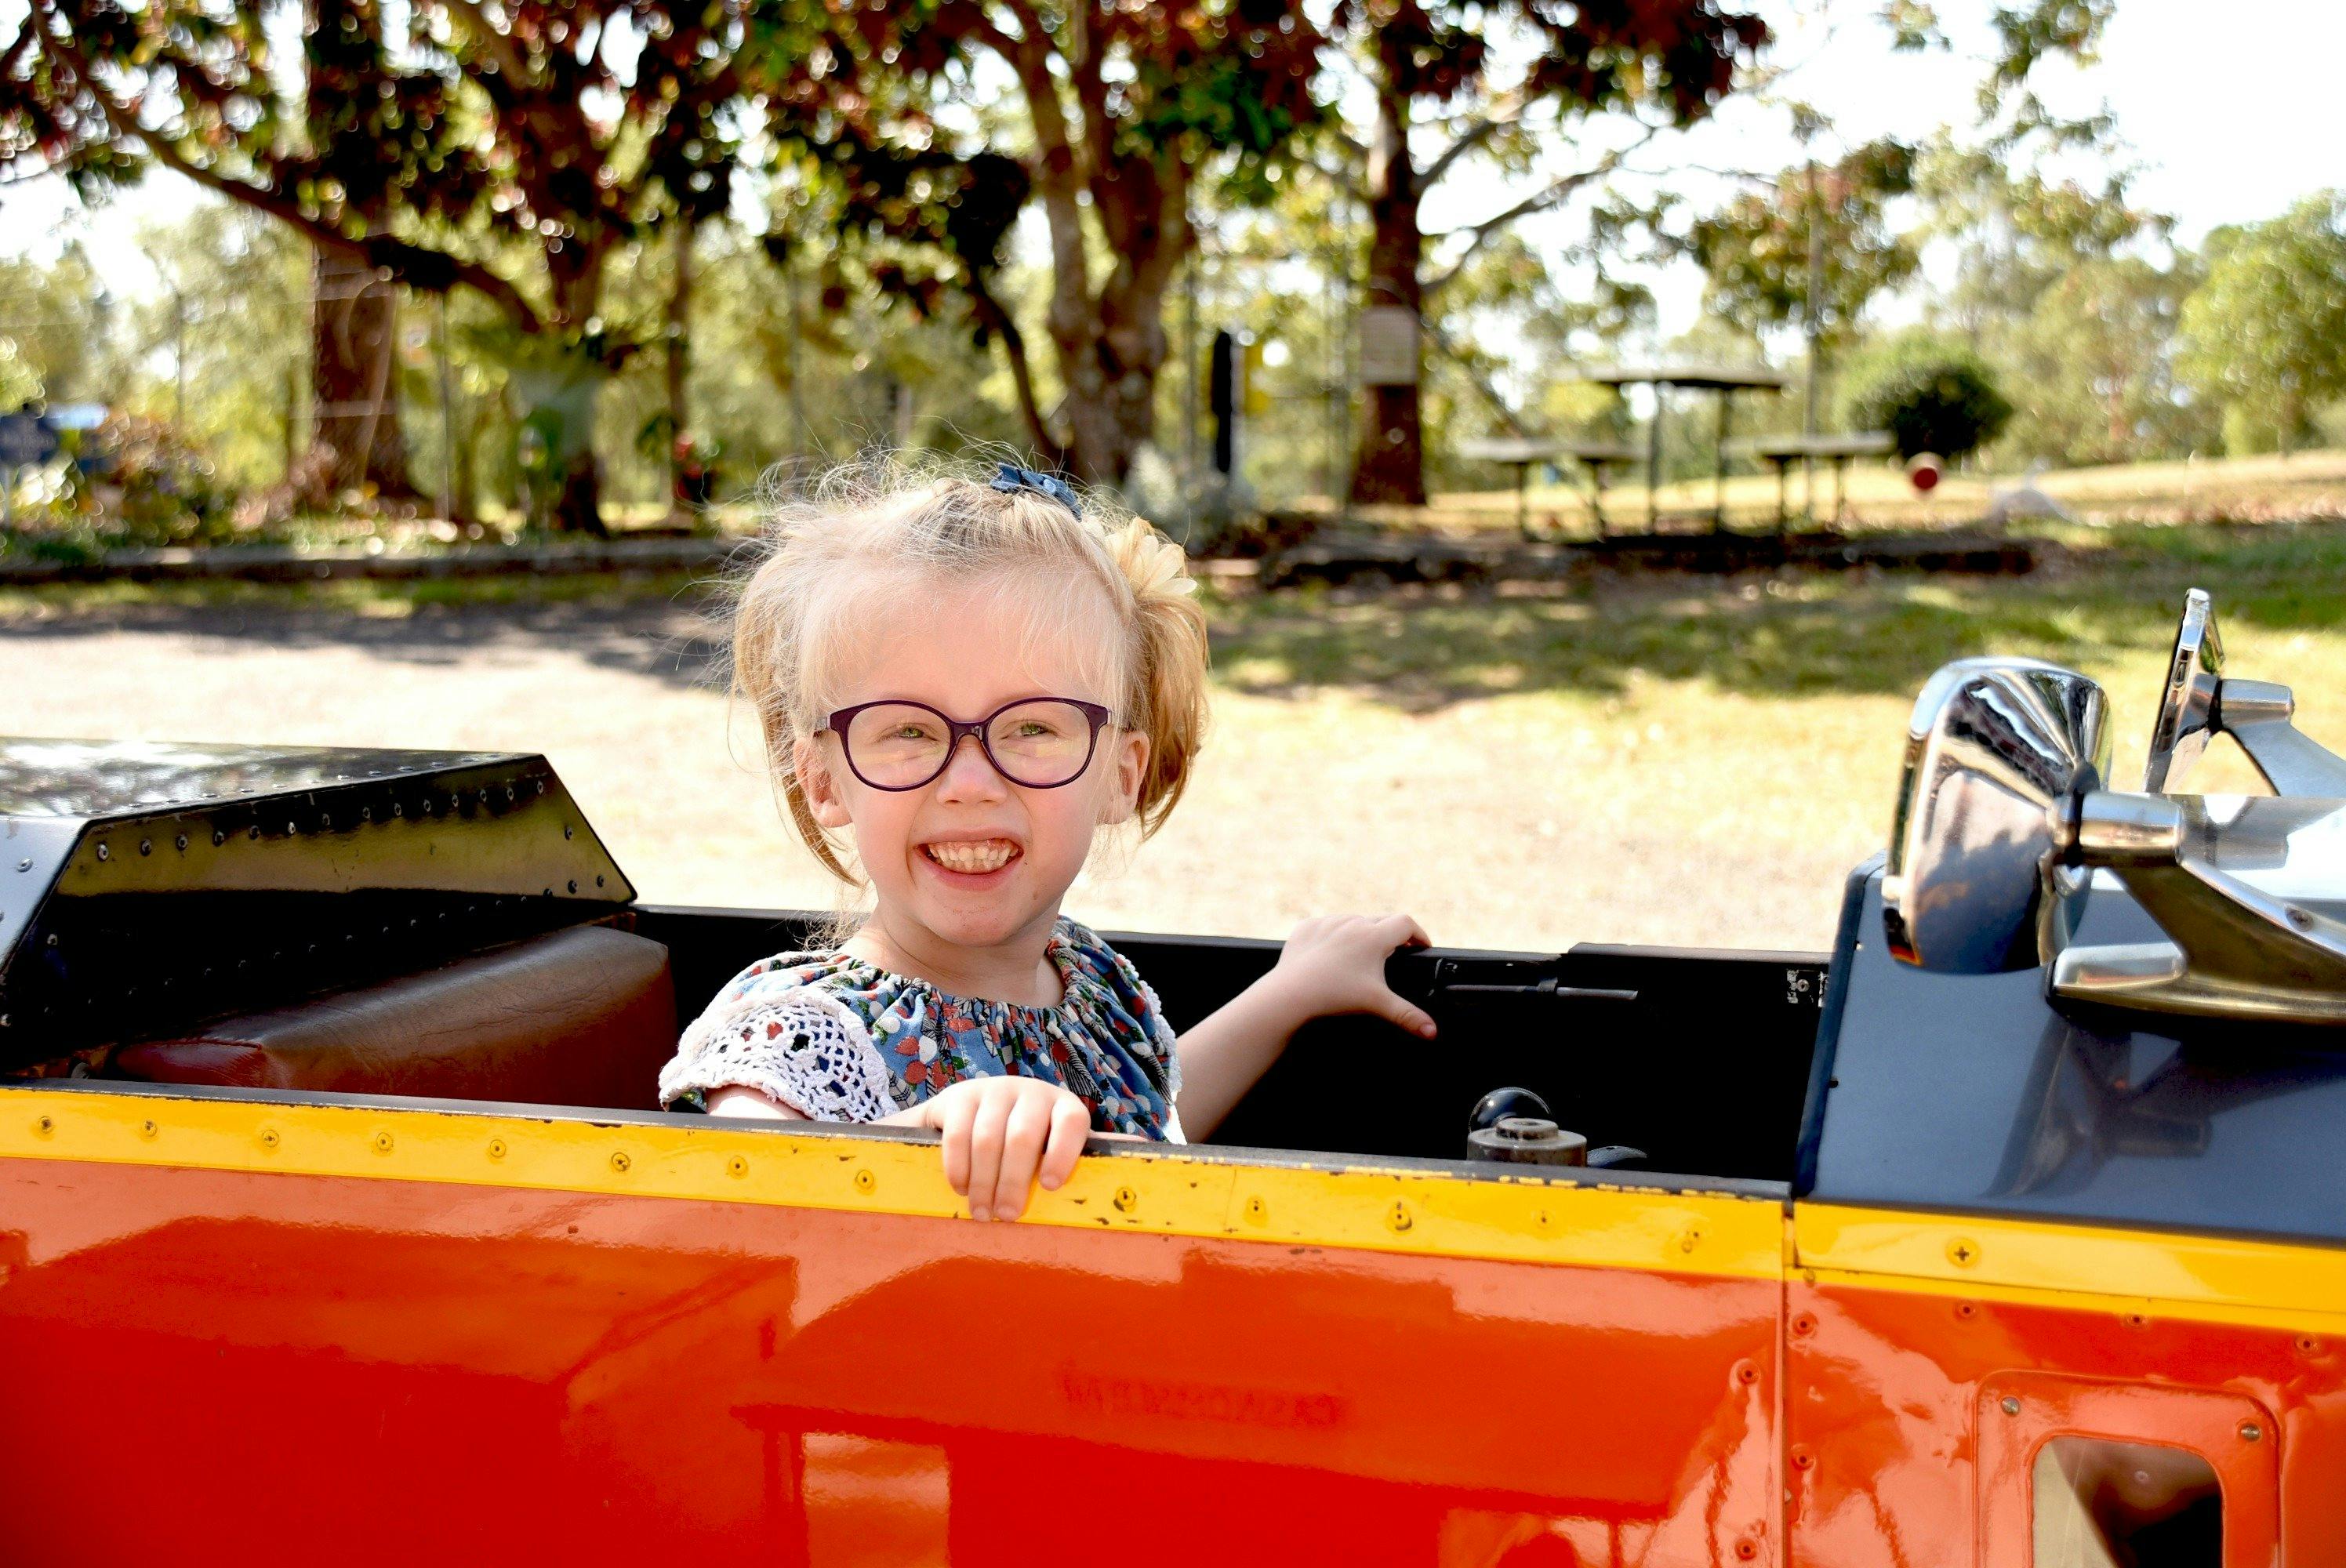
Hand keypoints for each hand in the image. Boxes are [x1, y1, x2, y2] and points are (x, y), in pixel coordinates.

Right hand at [917, 1076, 1092, 1221]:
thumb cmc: (1019, 1145)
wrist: (970, 1109)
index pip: (1071, 1121)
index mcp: (1061, 1105)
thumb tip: (1061, 1217)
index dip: (1062, 1152)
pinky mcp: (961, 1095)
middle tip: (1007, 1215)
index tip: (1050, 1186)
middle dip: (1013, 1181)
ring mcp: (995, 1090)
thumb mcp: (1043, 1150)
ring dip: (984, 1182)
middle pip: (1022, 1137)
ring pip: (988, 1139)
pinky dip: (959, 1168)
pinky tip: (961, 1189)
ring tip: (982, 1213)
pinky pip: (958, 1134)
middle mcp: (1031, 1092)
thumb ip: (1051, 1171)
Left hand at [1265, 914, 1436, 1038]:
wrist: (1289, 994)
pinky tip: (1333, 953)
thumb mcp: (1377, 1004)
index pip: (1406, 923)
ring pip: (1353, 921)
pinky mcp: (1307, 927)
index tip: (1422, 946)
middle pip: (1382, 920)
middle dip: (1392, 935)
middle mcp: (1352, 922)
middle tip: (1397, 952)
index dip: (1419, 934)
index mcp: (1373, 936)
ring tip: (1364, 953)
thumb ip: (1407, 1016)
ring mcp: (1328, 922)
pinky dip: (1334, 936)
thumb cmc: (1334, 996)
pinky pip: (1326, 926)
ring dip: (1362, 933)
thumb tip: (1432, 1032)